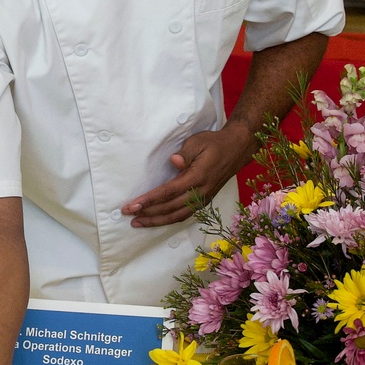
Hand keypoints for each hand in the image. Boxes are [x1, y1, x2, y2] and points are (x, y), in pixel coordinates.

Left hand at [121, 123, 254, 227]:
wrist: (237, 150)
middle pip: (170, 208)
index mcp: (198, 177)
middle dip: (148, 212)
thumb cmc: (214, 143)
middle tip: (128, 214)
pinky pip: (185, 215)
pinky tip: (156, 220)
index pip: (168, 192)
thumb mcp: (198, 142)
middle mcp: (201, 192)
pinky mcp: (204, 201)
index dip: (149, 200)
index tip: (132, 205)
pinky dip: (169, 220)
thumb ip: (185, 153)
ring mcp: (204, 198)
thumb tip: (174, 161)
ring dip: (157, 221)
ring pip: (177, 215)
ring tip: (138, 222)